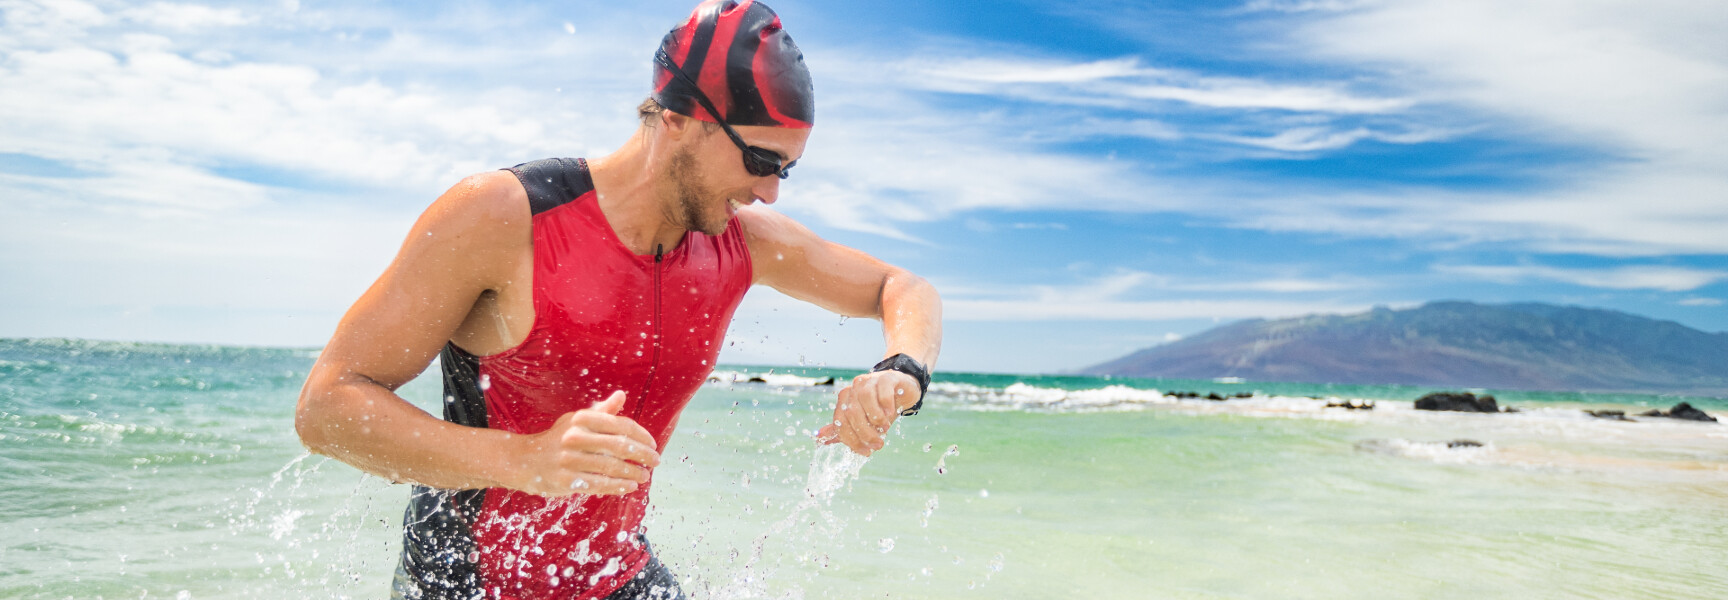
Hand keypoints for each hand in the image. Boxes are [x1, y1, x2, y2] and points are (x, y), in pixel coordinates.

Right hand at [509, 391, 660, 496]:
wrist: (523, 460)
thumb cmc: (556, 439)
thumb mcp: (576, 421)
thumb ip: (601, 411)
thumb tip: (621, 395)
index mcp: (582, 419)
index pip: (620, 425)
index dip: (641, 436)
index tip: (653, 445)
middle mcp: (575, 436)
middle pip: (619, 446)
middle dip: (642, 455)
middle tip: (655, 462)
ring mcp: (569, 459)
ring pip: (611, 467)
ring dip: (633, 473)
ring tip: (645, 476)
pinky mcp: (565, 480)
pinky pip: (599, 484)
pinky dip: (618, 486)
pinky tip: (630, 487)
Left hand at [816, 370, 918, 456]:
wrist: (902, 391)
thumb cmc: (880, 408)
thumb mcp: (862, 421)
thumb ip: (842, 429)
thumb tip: (819, 438)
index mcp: (844, 399)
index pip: (840, 422)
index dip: (851, 440)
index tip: (866, 452)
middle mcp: (854, 388)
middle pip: (852, 412)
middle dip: (865, 433)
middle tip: (878, 445)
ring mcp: (870, 380)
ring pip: (865, 399)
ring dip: (876, 418)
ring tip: (885, 429)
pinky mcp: (887, 378)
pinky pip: (883, 391)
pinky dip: (886, 406)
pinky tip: (890, 414)